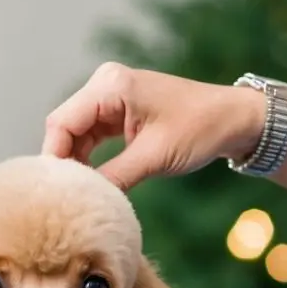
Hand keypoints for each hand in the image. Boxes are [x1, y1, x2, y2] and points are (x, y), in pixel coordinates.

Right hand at [42, 62, 264, 189]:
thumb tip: (82, 202)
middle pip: (64, 128)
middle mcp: (105, 85)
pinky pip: (92, 138)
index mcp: (111, 85)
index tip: (55, 193)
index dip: (53, 159)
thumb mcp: (154, 158)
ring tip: (78, 196)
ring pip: (76, 135)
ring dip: (76, 165)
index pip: (61, 123)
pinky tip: (92, 185)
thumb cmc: (200, 129)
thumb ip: (113, 178)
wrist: (233, 120)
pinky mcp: (119, 112)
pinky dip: (90, 161)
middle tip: (64, 200)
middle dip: (63, 164)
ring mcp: (111, 97)